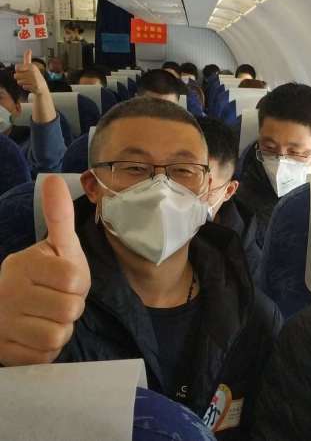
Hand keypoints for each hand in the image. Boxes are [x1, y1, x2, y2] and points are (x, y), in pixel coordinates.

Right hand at [0, 176, 90, 365]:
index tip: (66, 280)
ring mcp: (2, 323)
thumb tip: (53, 179)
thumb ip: (58, 217)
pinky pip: (44, 356)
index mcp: (24, 264)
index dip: (79, 283)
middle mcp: (8, 292)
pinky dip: (47, 349)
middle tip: (57, 300)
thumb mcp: (57, 246)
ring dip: (61, 328)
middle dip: (72, 307)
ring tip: (47, 317)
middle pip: (70, 309)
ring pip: (57, 335)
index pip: (75, 279)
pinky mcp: (4, 351)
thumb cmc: (43, 275)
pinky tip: (36, 334)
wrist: (6, 307)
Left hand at [13, 49, 49, 96]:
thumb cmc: (35, 76)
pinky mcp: (35, 87)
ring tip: (29, 82)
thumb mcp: (32, 66)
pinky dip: (26, 87)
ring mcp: (35, 80)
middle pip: (16, 75)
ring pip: (19, 81)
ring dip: (23, 83)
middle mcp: (33, 72)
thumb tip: (28, 49)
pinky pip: (23, 87)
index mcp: (31, 66)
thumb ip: (28, 58)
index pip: (16, 67)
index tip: (24, 71)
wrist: (43, 88)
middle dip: (20, 77)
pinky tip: (31, 86)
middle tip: (27, 78)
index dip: (19, 70)